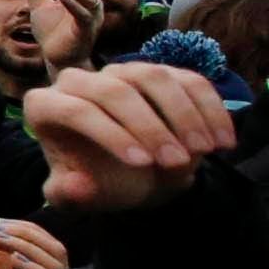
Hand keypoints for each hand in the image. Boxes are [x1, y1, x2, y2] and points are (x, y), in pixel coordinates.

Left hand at [29, 64, 232, 216]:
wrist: (132, 177)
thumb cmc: (96, 184)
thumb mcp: (78, 197)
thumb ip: (69, 195)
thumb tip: (76, 186)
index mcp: (46, 106)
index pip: (76, 110)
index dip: (111, 135)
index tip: (142, 164)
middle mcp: (79, 79)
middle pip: (115, 91)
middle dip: (151, 127)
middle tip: (177, 162)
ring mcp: (121, 71)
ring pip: (154, 77)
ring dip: (184, 114)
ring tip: (203, 151)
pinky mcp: (160, 72)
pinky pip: (189, 80)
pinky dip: (210, 108)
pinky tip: (223, 142)